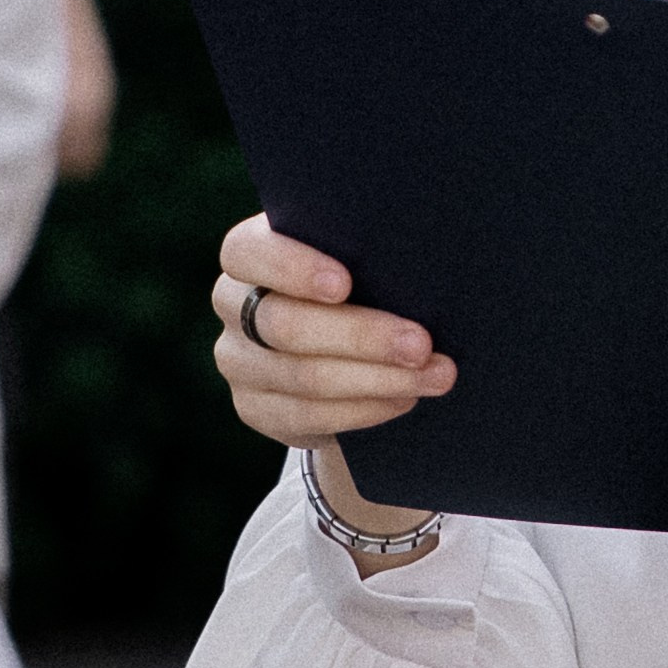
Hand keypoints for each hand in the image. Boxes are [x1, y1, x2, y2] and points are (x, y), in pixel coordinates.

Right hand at [213, 214, 455, 549]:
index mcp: (249, 253)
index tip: (346, 284)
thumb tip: (427, 257)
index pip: (248, 252)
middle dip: (362, 336)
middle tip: (422, 344)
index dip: (292, 268)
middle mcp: (233, 304)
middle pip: (285, 325)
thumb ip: (371, 252)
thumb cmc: (363, 279)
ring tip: (435, 375)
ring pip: (303, 377)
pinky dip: (363, 409)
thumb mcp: (361, 257)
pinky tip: (403, 399)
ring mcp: (237, 360)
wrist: (346, 344)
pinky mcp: (253, 406)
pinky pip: (306, 416)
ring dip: (377, 378)